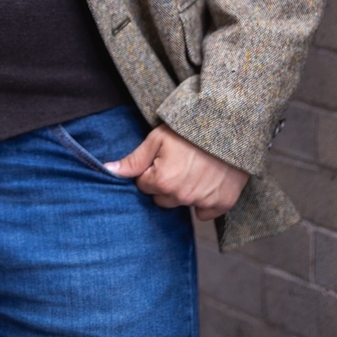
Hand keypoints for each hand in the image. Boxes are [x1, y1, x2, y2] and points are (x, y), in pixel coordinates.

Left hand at [104, 123, 248, 219]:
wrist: (229, 124)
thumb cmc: (189, 129)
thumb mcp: (157, 138)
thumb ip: (133, 160)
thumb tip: (107, 171)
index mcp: (163, 181)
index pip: (143, 185)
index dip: (150, 170)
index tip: (162, 157)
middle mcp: (182, 197)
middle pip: (161, 199)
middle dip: (165, 183)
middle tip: (178, 161)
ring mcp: (203, 202)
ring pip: (181, 204)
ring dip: (184, 191)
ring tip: (194, 167)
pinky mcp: (223, 204)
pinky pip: (204, 212)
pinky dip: (204, 200)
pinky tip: (207, 180)